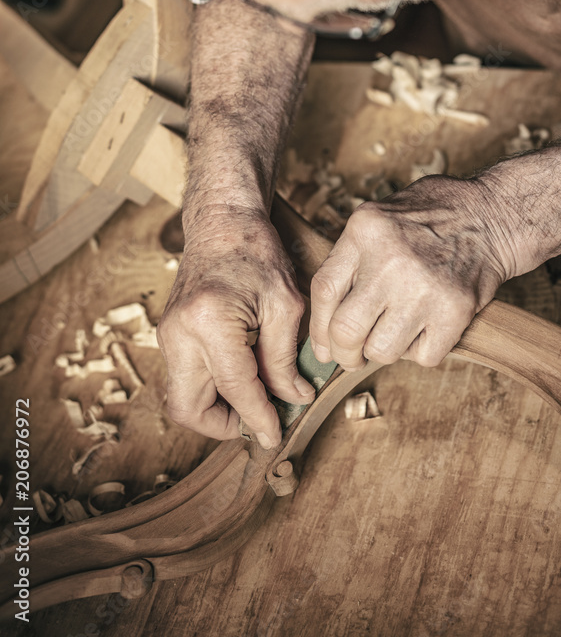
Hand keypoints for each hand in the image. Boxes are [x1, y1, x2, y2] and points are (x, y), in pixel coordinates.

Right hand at [157, 211, 314, 448]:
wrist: (222, 221)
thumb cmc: (256, 252)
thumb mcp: (284, 304)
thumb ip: (284, 358)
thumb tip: (294, 399)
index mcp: (210, 322)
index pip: (234, 388)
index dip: (258, 418)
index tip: (275, 436)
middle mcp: (179, 333)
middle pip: (189, 409)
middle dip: (225, 425)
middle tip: (262, 419)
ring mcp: (169, 335)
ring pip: (184, 398)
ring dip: (219, 407)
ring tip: (259, 395)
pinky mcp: (170, 334)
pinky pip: (186, 378)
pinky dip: (213, 388)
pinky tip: (245, 375)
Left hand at [309, 175, 515, 369]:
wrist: (490, 216)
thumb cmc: (429, 218)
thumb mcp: (377, 219)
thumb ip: (349, 260)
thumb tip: (324, 326)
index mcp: (365, 231)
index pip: (323, 291)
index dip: (318, 329)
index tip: (323, 347)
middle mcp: (390, 259)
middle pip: (346, 331)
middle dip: (345, 354)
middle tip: (353, 356)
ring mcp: (424, 287)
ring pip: (382, 351)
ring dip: (385, 350)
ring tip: (397, 329)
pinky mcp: (455, 310)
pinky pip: (423, 357)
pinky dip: (422, 350)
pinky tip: (427, 327)